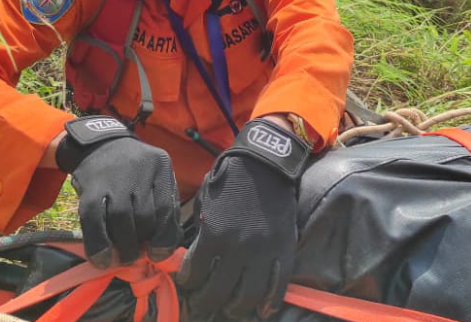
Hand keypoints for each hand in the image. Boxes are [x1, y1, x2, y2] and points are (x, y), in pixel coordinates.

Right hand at [56, 116, 180, 267]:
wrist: (99, 144)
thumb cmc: (134, 169)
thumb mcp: (155, 176)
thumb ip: (163, 205)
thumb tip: (163, 248)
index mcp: (161, 165)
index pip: (167, 208)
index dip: (164, 238)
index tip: (158, 255)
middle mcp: (139, 169)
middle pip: (145, 216)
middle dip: (142, 242)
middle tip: (137, 253)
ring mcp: (113, 178)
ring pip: (121, 220)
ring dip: (123, 246)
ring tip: (123, 256)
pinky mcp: (91, 188)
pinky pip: (94, 220)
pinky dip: (98, 244)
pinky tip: (102, 259)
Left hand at [178, 119, 309, 319]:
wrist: (265, 163)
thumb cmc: (231, 178)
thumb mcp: (206, 201)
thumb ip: (202, 230)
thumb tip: (196, 254)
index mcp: (214, 234)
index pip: (194, 273)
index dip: (188, 282)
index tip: (188, 283)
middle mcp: (237, 249)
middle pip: (218, 292)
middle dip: (207, 302)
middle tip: (204, 304)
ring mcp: (263, 252)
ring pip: (248, 296)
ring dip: (236, 308)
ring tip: (231, 309)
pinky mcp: (283, 250)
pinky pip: (277, 285)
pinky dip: (270, 303)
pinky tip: (262, 311)